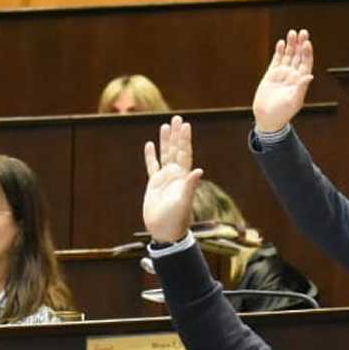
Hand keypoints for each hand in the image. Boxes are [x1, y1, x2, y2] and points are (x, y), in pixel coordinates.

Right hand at [143, 116, 203, 243]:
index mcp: (183, 177)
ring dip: (165, 141)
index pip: (184, 153)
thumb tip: (199, 171)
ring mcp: (165, 179)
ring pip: (165, 155)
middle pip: (176, 150)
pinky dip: (150, 155)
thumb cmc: (176, 219)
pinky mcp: (154, 184)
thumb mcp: (183, 201)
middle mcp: (175, 175)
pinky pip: (152, 166)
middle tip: (177, 118)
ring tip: (165, 126)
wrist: (164, 231)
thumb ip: (190, 186)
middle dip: (176, 134)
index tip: (185, 125)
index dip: (185, 139)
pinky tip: (149, 144)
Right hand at [252, 29, 313, 133]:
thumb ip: (301, 87)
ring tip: (292, 33)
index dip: (307, 53)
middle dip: (300, 44)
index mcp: (300, 81)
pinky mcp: (271, 75)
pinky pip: (277, 60)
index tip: (306, 42)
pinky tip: (281, 43)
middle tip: (302, 32)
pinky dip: (279, 51)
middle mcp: (293, 76)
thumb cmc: (282, 113)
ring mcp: (282, 74)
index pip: (306, 63)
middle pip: (298, 56)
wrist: (267, 118)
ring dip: (291, 45)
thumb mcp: (293, 101)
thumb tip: (309, 75)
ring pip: (288, 56)